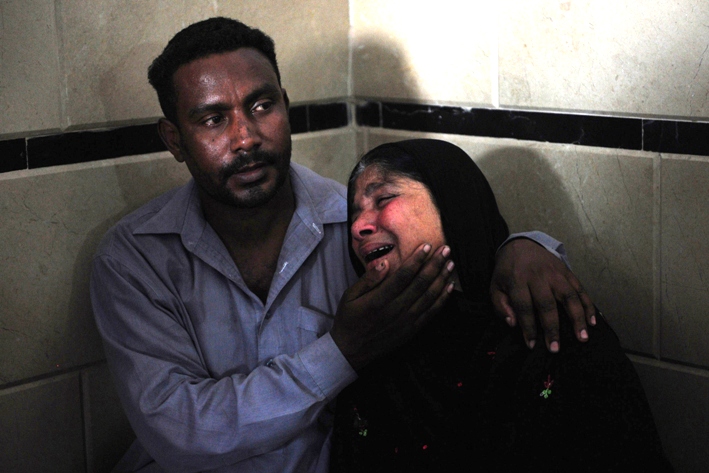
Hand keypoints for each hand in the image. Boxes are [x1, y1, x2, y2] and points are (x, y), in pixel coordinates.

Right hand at [330, 244, 454, 369]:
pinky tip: (449, 286)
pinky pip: (431, 312)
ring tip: (450, 263)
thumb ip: (368, 279)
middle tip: (445, 249)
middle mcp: (395, 311)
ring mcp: (406, 322)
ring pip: (429, 297)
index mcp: (379, 300)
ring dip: (441, 278)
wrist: (351, 351)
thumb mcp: (350, 296)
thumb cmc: (349, 319)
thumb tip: (384, 262)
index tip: (426, 246)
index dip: (416, 260)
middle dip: (434, 264)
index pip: (402, 276)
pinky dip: (442, 299)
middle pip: (420, 284)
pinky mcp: (412, 330)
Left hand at [490, 238, 595, 351]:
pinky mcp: (568, 272)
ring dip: (577, 318)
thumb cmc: (507, 272)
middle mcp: (538, 276)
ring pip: (569, 296)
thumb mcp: (495, 286)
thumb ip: (500, 306)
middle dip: (552, 328)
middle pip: (547, 304)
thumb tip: (513, 324)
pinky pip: (580, 289)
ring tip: (582, 337)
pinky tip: (592, 321)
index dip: (528, 327)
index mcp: (517, 280)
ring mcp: (555, 273)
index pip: (523, 307)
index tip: (531, 345)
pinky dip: (588, 305)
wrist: (521, 245)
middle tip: (556, 349)